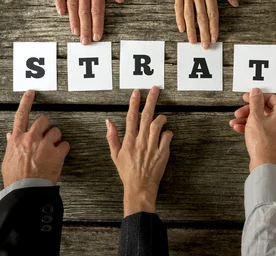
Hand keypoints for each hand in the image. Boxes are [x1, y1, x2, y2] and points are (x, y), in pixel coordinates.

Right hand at [2, 90, 69, 186]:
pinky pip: (66, 144)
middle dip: (47, 126)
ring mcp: (45, 145)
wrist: (26, 190)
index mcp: (17, 139)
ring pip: (56, 131)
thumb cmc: (15, 176)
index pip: (21, 115)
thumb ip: (11, 144)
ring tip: (52, 149)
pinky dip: (64, 149)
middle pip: (43, 120)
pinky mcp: (57, 153)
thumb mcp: (8, 159)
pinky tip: (59, 156)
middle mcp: (31, 138)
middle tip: (47, 136)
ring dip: (56, 139)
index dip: (26, 102)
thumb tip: (10, 134)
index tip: (31, 92)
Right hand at [56, 0, 124, 44]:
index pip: (97, 10)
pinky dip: (60, 3)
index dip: (97, 24)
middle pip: (84, 11)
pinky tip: (62, 13)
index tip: (96, 36)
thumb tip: (120, 0)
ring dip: (73, 20)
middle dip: (84, 28)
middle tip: (84, 42)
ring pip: (72, 4)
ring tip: (74, 32)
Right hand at [106, 87, 172, 216]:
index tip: (137, 92)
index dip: (134, 103)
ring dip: (161, 117)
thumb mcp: (115, 155)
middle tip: (155, 89)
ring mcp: (153, 146)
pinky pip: (167, 136)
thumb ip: (112, 137)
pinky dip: (167, 132)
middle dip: (150, 100)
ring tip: (162, 116)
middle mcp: (141, 141)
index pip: (131, 117)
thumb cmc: (127, 172)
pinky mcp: (163, 152)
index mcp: (129, 141)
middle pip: (146, 116)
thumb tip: (108, 122)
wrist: (139, 187)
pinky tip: (165, 133)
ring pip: (158, 124)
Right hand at [174, 0, 237, 48]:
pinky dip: (179, 18)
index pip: (213, 14)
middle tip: (205, 46)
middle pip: (201, 18)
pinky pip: (178, 6)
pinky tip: (181, 27)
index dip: (214, 27)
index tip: (215, 38)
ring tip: (192, 41)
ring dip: (191, 29)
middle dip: (203, 33)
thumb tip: (235, 4)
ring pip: (188, 15)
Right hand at [229, 88, 275, 171]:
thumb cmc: (263, 143)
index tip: (246, 98)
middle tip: (239, 112)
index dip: (256, 97)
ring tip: (235, 121)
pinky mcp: (273, 138)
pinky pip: (262, 127)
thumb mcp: (255, 118)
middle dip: (249, 110)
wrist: (264, 164)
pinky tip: (239, 128)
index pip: (271, 98)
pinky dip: (250, 126)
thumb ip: (255, 102)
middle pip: (264, 109)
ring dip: (247, 119)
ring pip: (261, 119)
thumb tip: (256, 91)